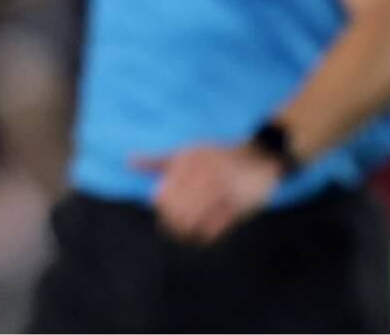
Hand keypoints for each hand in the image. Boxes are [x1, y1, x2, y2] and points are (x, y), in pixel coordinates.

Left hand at [131, 143, 281, 243]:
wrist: (261, 155)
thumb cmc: (218, 156)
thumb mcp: (188, 153)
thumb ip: (159, 161)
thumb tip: (128, 161)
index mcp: (190, 162)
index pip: (163, 199)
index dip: (163, 210)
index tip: (169, 210)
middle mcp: (205, 174)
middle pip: (176, 214)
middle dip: (173, 224)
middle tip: (178, 224)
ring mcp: (223, 189)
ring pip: (192, 224)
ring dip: (187, 232)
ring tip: (190, 229)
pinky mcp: (238, 205)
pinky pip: (212, 230)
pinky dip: (204, 236)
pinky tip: (205, 231)